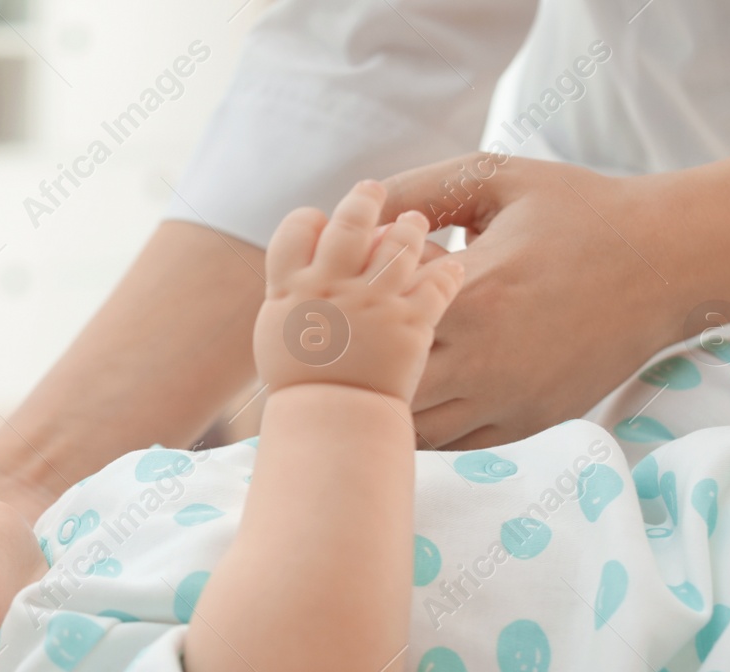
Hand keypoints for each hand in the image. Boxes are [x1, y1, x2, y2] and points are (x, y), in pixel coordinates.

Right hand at [252, 181, 465, 402]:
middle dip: (363, 201)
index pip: (296, 229)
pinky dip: (447, 272)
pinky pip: (437, 282)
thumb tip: (308, 265)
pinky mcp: (411, 323)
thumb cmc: (301, 384)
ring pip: (399, 245)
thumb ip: (290, 294)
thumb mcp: (276, 334)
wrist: (333, 422)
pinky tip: (452, 270)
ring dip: (410, 229)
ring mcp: (372, 302)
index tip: (322, 222)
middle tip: (372, 191)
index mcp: (293, 287)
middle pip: (349, 223)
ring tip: (416, 225)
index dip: (311, 220)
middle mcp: (331, 286)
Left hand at [381, 153, 680, 447]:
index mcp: (470, 293)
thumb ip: (419, 190)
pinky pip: (455, 444)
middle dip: (361, 369)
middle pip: (383, 389)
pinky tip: (430, 388)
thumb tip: (352, 211)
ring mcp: (507, 399)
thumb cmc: (579, 213)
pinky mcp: (528, 423)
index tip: (357, 295)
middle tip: (360, 344)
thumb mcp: (498, 180)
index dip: (353, 313)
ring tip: (392, 367)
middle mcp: (484, 357)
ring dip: (392, 402)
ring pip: (413, 429)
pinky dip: (431, 423)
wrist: (667, 260)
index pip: (374, 322)